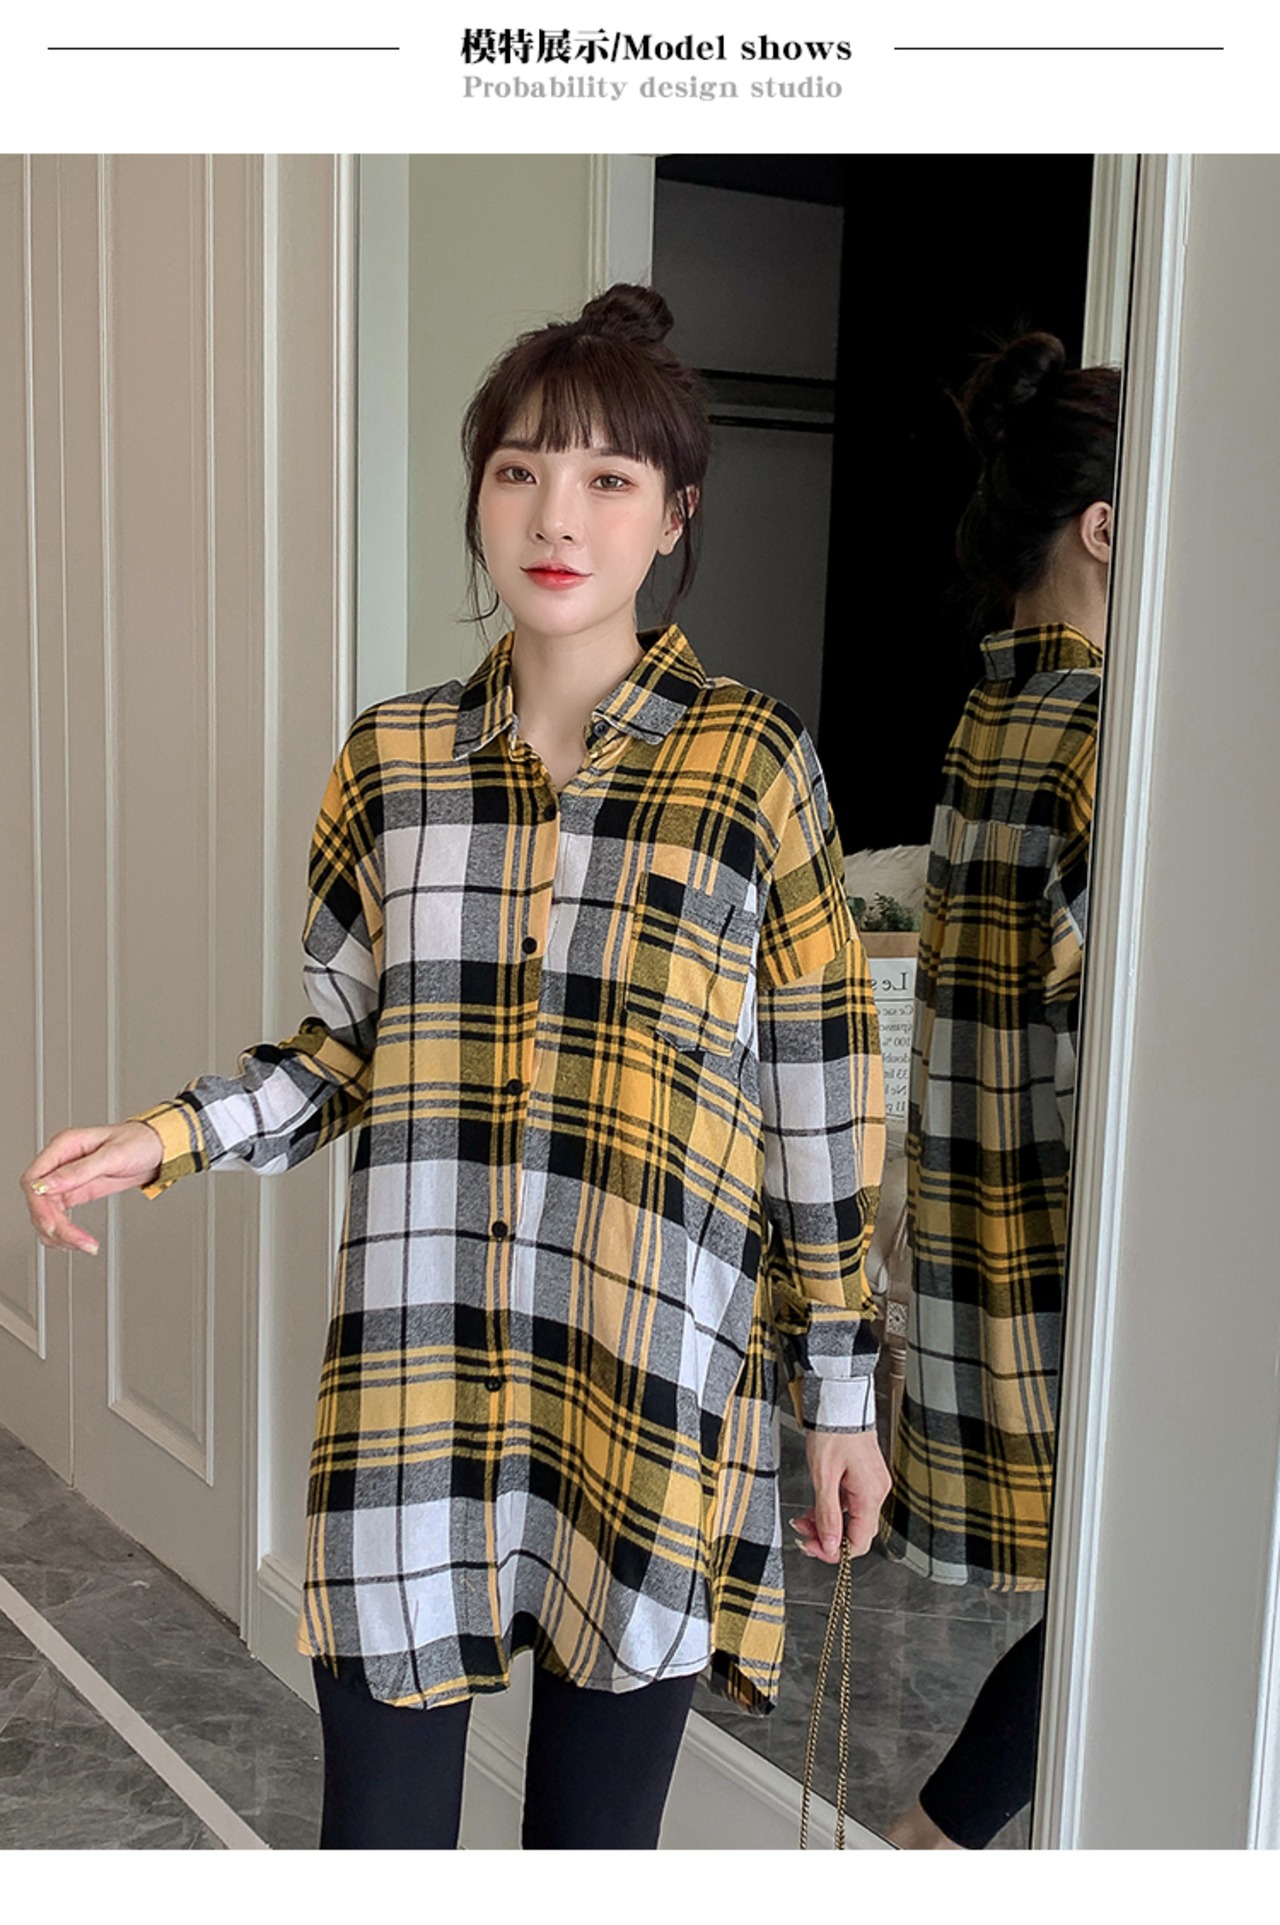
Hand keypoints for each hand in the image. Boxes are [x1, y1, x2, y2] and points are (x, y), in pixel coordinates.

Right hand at [19, 1122, 165, 1256]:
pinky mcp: (74, 1192)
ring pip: (45, 1212)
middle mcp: (60, 1162)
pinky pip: (57, 1216)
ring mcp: (65, 1179)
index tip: (54, 1222)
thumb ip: (78, 1171)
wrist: (156, 1149)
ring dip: (59, 1233)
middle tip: (77, 1242)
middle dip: (55, 1225)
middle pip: (38, 1201)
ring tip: (84, 1245)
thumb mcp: (113, 1155)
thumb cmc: (139, 1142)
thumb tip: (46, 1185)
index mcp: (64, 1146)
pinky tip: (76, 1241)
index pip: (33, 1178)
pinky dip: (63, 1232)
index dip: (38, 1204)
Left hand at [790, 1428, 891, 1563]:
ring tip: (803, 1518)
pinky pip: (850, 1502)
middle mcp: (876, 1491)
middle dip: (827, 1537)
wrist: (839, 1402)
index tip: (812, 1547)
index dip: (835, 1551)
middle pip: (856, 1531)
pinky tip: (816, 1506)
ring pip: (851, 1517)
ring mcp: (872, 1483)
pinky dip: (832, 1507)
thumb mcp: (824, 1476)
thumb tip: (831, 1546)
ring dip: (827, 1522)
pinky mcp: (864, 1476)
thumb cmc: (833, 1432)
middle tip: (803, 1533)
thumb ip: (828, 1515)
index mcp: (871, 1494)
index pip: (859, 1541)